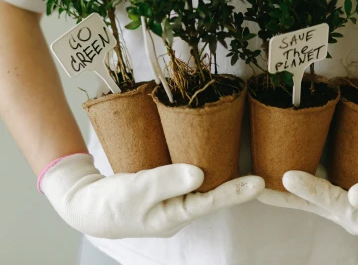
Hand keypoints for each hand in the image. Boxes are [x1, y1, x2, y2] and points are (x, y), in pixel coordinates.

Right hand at [40, 153, 264, 238]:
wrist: (86, 204)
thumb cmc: (110, 202)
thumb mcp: (137, 190)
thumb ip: (166, 181)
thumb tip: (200, 173)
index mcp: (174, 216)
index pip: (211, 202)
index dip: (236, 191)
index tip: (259, 183)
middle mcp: (178, 209)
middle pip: (212, 194)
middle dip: (236, 182)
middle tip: (263, 169)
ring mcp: (172, 199)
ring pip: (203, 184)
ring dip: (222, 172)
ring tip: (245, 155)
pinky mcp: (165, 186)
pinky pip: (189, 176)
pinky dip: (202, 163)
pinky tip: (209, 149)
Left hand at [257, 145, 357, 233]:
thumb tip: (355, 194)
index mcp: (356, 217)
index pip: (325, 201)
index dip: (305, 188)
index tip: (283, 176)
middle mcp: (345, 210)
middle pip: (306, 201)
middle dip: (279, 193)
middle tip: (252, 184)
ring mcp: (345, 197)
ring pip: (309, 188)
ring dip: (286, 181)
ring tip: (261, 167)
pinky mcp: (347, 182)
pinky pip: (321, 176)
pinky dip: (305, 168)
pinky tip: (291, 154)